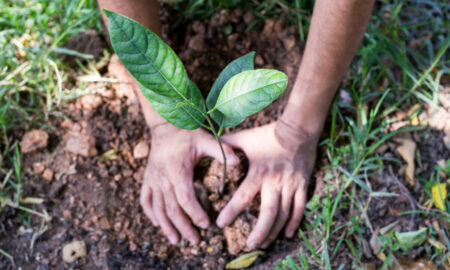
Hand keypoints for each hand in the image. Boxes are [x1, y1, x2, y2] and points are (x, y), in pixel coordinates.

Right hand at [139, 123, 238, 244]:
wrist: (165, 125)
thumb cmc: (188, 134)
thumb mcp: (206, 140)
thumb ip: (222, 151)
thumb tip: (238, 162)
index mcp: (177, 170)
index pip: (185, 198)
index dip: (195, 214)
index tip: (206, 225)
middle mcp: (162, 178)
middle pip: (171, 209)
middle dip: (183, 227)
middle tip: (195, 240)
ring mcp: (152, 179)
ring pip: (157, 209)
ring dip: (166, 227)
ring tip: (176, 241)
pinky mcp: (147, 179)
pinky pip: (145, 200)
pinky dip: (150, 214)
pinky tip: (158, 224)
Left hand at [216, 121, 318, 248]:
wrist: (298, 130)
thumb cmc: (268, 135)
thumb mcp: (245, 138)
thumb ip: (227, 145)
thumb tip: (209, 145)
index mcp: (259, 172)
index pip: (243, 196)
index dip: (231, 211)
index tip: (220, 224)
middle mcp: (275, 182)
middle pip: (269, 213)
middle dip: (259, 231)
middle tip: (248, 244)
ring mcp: (291, 185)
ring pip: (284, 215)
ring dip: (274, 231)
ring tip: (264, 244)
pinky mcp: (302, 185)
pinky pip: (300, 208)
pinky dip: (294, 222)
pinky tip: (287, 234)